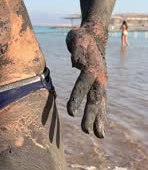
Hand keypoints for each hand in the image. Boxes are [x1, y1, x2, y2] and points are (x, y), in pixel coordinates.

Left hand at [65, 21, 107, 137]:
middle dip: (90, 116)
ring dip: (98, 120)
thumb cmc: (81, 38)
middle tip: (85, 131)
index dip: (76, 98)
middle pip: (94, 99)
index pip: (83, 86)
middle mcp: (99, 78)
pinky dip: (100, 115)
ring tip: (98, 136)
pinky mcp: (100, 85)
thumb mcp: (76, 39)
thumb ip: (76, 50)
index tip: (70, 112)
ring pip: (100, 104)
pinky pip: (101, 102)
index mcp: (91, 68)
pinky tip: (99, 127)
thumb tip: (75, 62)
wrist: (94, 36)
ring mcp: (101, 82)